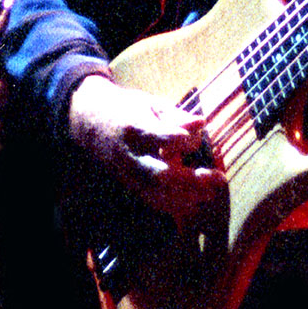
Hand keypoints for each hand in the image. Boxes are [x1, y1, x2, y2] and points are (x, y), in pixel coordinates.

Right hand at [68, 73, 219, 220]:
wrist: (92, 124)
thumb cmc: (127, 110)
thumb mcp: (150, 104)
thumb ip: (176, 115)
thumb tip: (201, 123)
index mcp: (134, 128)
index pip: (155, 136)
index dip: (175, 139)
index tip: (193, 138)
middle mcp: (130, 155)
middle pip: (159, 173)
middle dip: (190, 180)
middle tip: (216, 177)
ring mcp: (129, 174)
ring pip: (158, 193)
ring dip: (187, 197)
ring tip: (211, 192)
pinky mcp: (129, 185)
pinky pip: (153, 200)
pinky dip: (174, 204)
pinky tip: (195, 200)